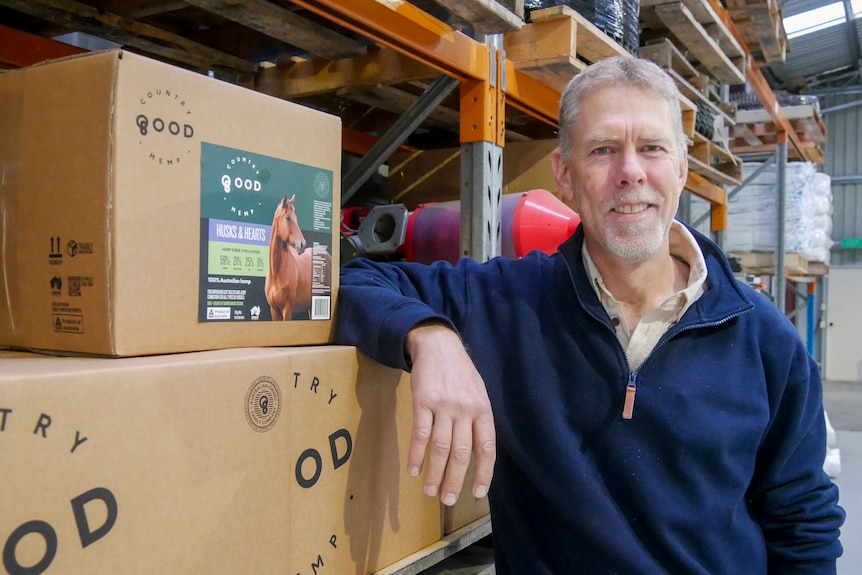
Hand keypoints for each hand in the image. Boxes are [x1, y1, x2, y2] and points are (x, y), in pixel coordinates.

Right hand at [405, 323, 495, 505]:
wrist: (439, 345)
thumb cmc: (460, 373)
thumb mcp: (478, 393)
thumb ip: (477, 421)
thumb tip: (475, 454)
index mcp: (482, 410)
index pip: (486, 448)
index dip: (483, 472)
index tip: (477, 492)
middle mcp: (465, 410)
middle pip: (462, 453)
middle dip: (455, 480)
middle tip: (448, 500)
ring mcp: (443, 406)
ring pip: (440, 447)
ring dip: (434, 473)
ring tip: (429, 491)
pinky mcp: (423, 401)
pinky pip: (420, 433)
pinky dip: (417, 454)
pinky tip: (414, 469)